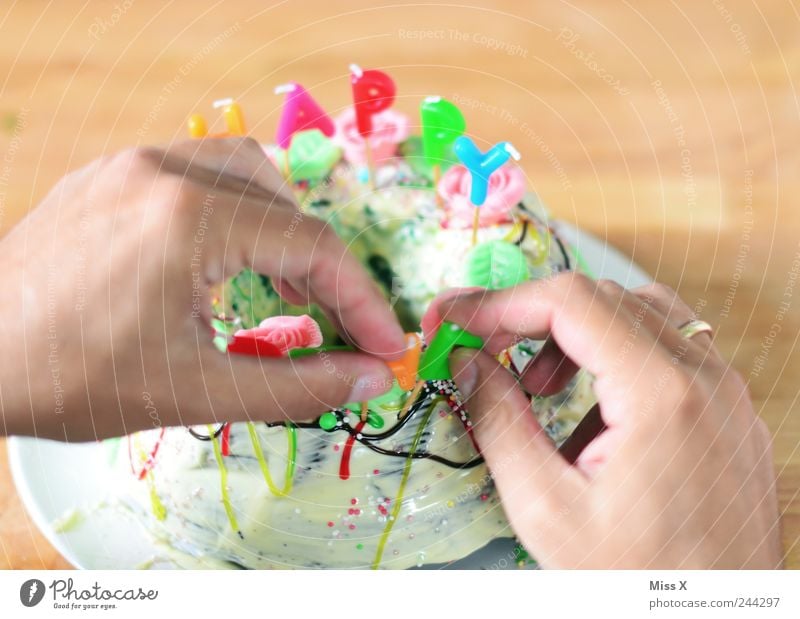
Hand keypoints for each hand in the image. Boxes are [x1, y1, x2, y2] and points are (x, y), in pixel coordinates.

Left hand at [0, 138, 403, 440]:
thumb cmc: (70, 380)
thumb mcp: (195, 392)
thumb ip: (297, 386)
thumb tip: (368, 379)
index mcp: (188, 219)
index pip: (312, 247)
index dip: (362, 301)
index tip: (386, 347)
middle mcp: (164, 170)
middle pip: (287, 203)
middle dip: (326, 270)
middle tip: (341, 326)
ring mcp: (132, 165)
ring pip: (247, 172)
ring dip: (284, 228)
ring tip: (291, 290)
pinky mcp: (110, 175)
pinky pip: (199, 173)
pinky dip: (237, 213)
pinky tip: (230, 258)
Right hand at [443, 274, 781, 567]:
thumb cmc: (636, 581)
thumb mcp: (546, 508)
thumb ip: (498, 420)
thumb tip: (463, 359)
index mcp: (661, 393)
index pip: (569, 301)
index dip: (500, 303)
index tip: (453, 319)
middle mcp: (705, 376)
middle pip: (601, 300)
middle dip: (528, 318)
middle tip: (478, 348)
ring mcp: (726, 391)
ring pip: (638, 314)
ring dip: (574, 335)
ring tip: (539, 388)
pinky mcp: (729, 409)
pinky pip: (668, 348)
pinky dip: (615, 356)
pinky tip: (592, 412)